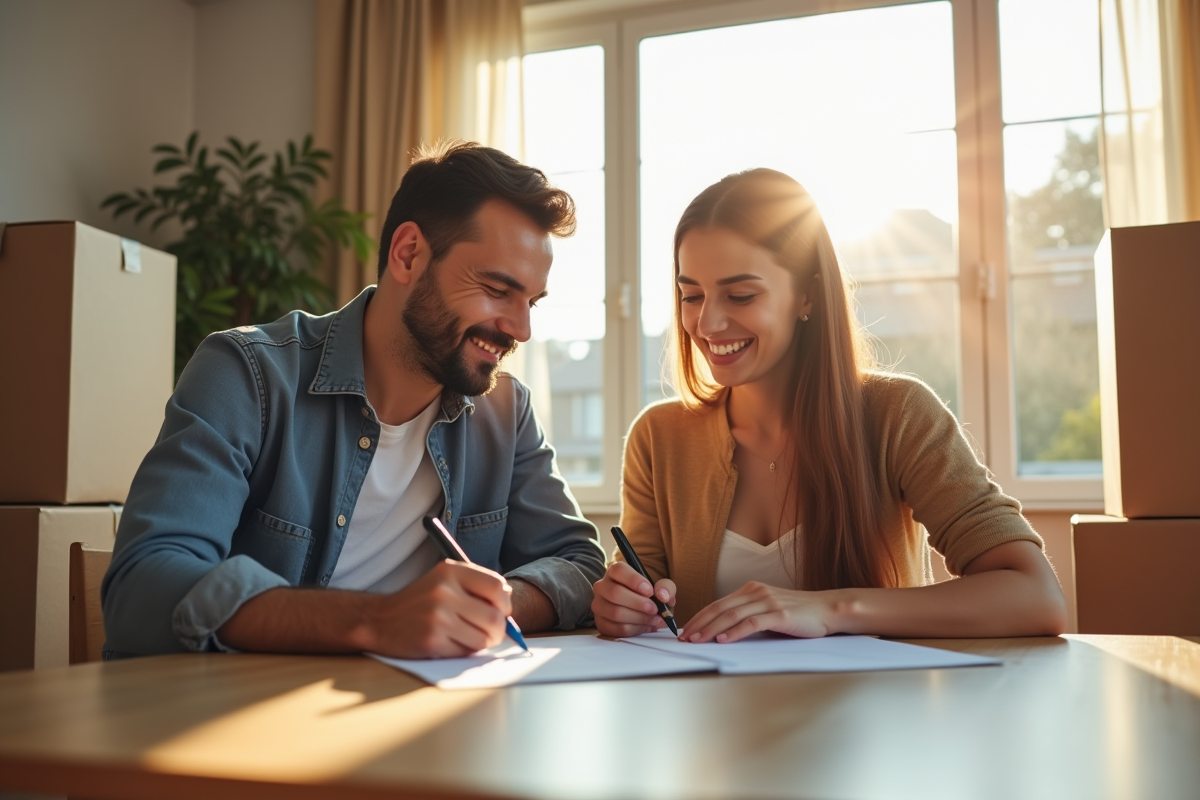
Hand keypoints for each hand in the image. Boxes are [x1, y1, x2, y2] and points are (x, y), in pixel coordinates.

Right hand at [366, 560, 511, 657]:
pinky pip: (466, 652)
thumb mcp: (445, 581)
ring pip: (484, 638)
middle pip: (495, 618)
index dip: (504, 604)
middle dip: (498, 630)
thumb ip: (476, 587)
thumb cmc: (419, 602)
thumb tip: (509, 605)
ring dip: (481, 643)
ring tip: (466, 637)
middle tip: (489, 633)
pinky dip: (464, 652)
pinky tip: (450, 643)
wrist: (378, 620)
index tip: (499, 611)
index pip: (498, 587)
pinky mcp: (431, 640)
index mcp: (451, 571)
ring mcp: (437, 616)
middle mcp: (444, 591)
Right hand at [591, 561, 675, 637]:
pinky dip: (635, 629)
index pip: (618, 570)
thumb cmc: (651, 596)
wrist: (646, 611)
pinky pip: (616, 629)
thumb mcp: (662, 588)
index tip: (650, 591)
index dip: (634, 580)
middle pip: (615, 593)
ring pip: (615, 613)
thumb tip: (662, 595)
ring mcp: (599, 606)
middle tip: (654, 609)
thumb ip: (666, 587)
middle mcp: (603, 586)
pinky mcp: (601, 624)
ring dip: (639, 618)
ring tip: (654, 619)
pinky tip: (645, 626)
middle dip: (638, 603)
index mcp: (615, 572)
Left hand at [680, 582, 832, 642]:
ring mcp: (768, 601)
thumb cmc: (798, 614)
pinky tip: (723, 640)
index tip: (685, 630)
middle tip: (684, 638)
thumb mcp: (769, 610)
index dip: (699, 617)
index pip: (717, 603)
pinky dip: (735, 632)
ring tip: (697, 641)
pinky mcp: (780, 614)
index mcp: (751, 589)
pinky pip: (752, 623)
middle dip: (699, 624)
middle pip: (720, 608)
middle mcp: (757, 592)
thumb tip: (723, 631)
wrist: (827, 609)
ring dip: (711, 629)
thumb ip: (749, 614)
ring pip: (732, 615)